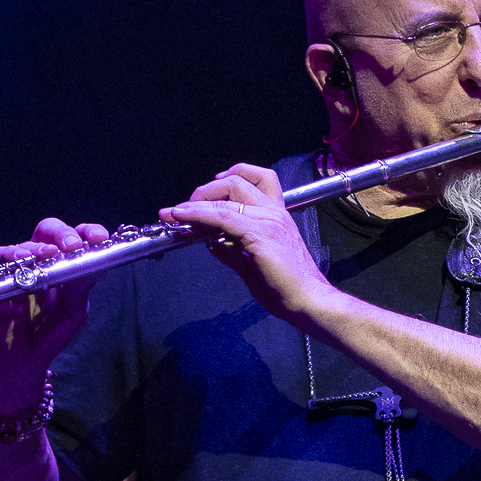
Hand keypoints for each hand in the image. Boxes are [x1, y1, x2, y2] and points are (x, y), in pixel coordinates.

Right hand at [0, 217, 109, 410]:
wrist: (23, 357)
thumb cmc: (50, 333)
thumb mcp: (74, 313)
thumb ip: (81, 289)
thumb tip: (95, 264)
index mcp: (65, 265)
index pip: (77, 238)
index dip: (88, 233)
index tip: (99, 238)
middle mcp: (42, 260)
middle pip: (50, 231)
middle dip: (63, 234)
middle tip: (72, 245)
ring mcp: (19, 265)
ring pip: (27, 243)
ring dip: (39, 248)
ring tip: (49, 256)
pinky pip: (1, 257)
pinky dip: (12, 256)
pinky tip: (23, 263)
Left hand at [161, 165, 332, 324]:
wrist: (307, 301)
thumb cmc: (286, 287)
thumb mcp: (252, 263)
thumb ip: (232, 249)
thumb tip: (210, 241)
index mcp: (276, 215)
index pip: (254, 179)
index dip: (225, 179)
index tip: (204, 195)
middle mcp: (273, 212)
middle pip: (234, 181)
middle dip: (204, 191)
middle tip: (184, 209)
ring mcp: (267, 220)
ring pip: (225, 197)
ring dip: (194, 204)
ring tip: (173, 214)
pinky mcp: (258, 234)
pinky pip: (222, 217)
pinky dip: (198, 215)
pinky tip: (182, 217)